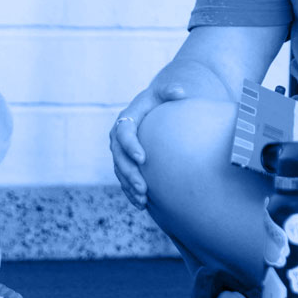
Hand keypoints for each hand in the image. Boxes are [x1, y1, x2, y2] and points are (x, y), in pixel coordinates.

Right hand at [109, 79, 188, 208]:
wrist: (150, 109)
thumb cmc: (159, 100)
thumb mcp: (163, 93)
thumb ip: (170, 92)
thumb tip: (180, 93)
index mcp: (126, 119)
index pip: (124, 134)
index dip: (131, 146)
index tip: (143, 158)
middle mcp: (118, 137)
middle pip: (119, 158)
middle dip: (129, 173)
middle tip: (143, 187)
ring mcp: (119, 152)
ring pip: (120, 172)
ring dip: (129, 187)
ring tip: (143, 200)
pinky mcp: (124, 163)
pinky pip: (124, 180)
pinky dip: (131, 192)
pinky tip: (142, 205)